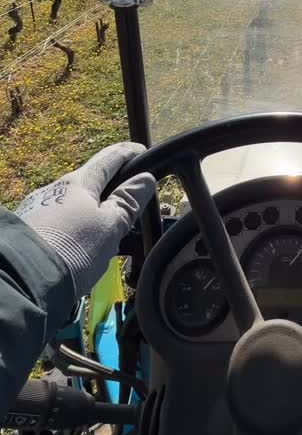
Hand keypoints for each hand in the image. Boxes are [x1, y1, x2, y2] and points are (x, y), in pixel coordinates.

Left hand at [16, 143, 156, 297]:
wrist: (22, 282)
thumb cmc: (73, 250)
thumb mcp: (110, 227)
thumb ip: (128, 202)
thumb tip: (145, 178)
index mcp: (78, 182)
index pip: (109, 157)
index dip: (129, 153)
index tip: (143, 152)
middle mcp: (55, 188)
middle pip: (90, 182)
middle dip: (110, 190)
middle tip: (129, 207)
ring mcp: (37, 208)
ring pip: (73, 204)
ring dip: (91, 212)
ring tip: (105, 237)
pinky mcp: (27, 229)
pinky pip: (58, 221)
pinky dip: (74, 227)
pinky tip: (79, 247)